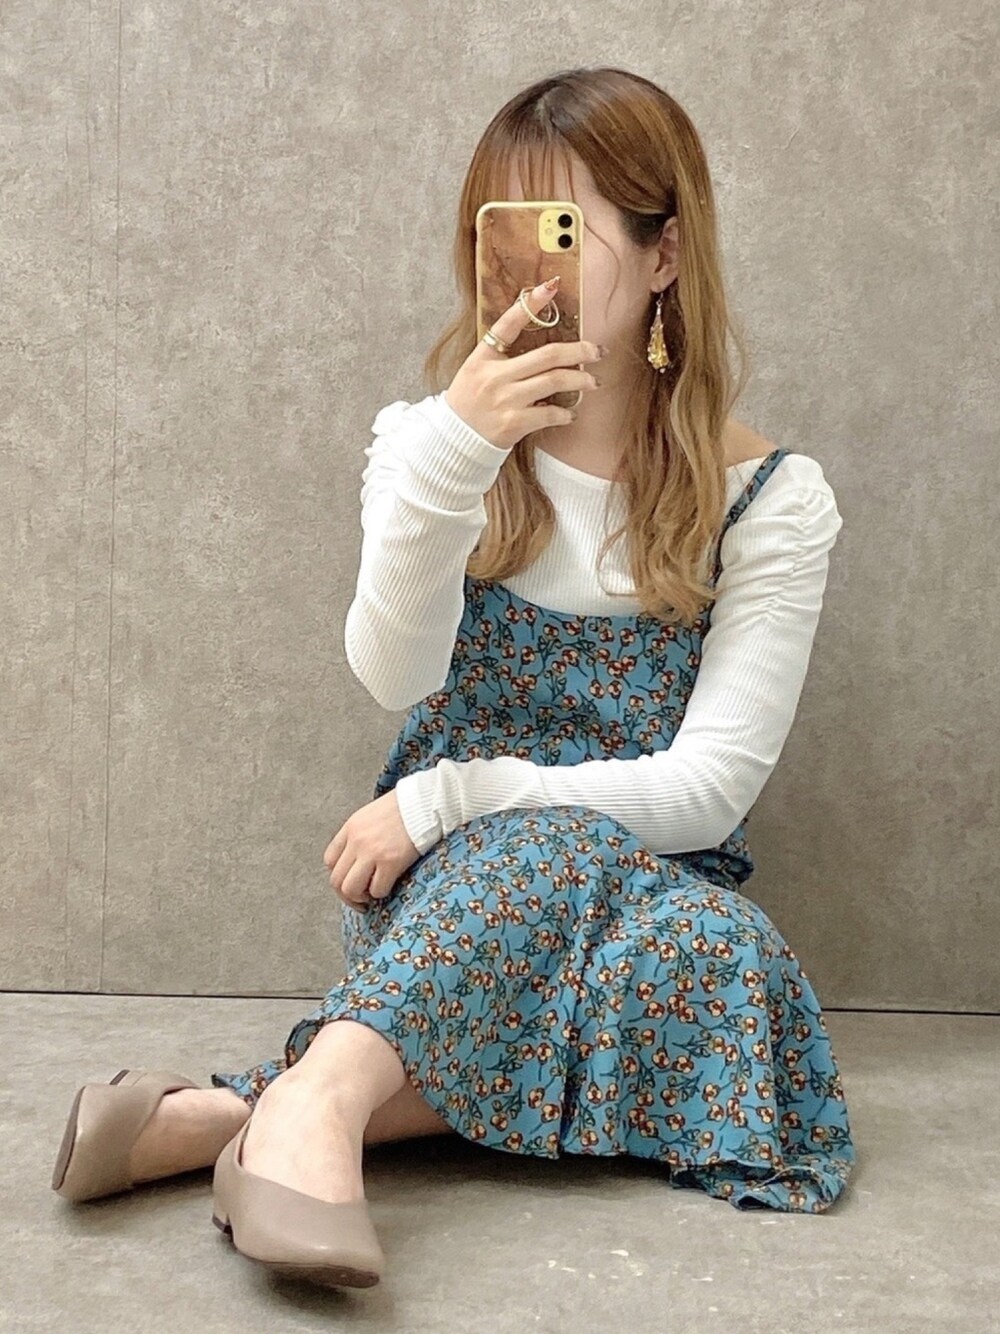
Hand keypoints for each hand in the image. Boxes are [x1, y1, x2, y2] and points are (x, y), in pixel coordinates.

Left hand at [322, 790, 420, 911]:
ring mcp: (372, 852)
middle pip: (336, 879)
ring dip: (360, 898)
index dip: (339, 876)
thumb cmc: (403, 808)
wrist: (424, 802)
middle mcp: (357, 841)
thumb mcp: (371, 815)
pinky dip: (381, 893)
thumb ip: (361, 835)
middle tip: (360, 898)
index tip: (350, 881)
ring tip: (372, 895)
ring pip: (350, 889)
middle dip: (346, 895)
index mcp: (351, 828)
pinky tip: (389, 886)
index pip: (330, 861)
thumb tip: (358, 859)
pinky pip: (377, 889)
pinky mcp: (391, 862)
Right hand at [443, 276, 603, 450]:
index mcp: (484, 358)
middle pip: (547, 356)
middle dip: (579, 351)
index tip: (552, 287)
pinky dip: (566, 413)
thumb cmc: (470, 403)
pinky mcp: (514, 423)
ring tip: (593, 381)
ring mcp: (505, 400)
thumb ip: (502, 355)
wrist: (454, 440)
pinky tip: (571, 413)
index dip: (531, 304)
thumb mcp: (476, 370)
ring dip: (581, 380)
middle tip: (598, 351)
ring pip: (554, 381)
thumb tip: (542, 346)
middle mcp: (495, 376)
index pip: (508, 324)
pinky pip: (549, 413)